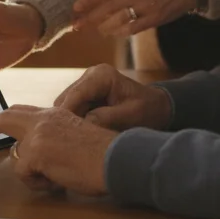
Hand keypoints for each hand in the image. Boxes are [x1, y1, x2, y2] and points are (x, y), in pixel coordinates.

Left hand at [0, 105, 115, 195]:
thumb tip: (33, 157)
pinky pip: (25, 175)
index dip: (4, 117)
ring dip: (33, 173)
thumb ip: (53, 140)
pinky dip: (40, 183)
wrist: (115, 158)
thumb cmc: (104, 155)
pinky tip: (58, 180)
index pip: (22, 111)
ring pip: (18, 158)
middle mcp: (44, 119)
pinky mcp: (35, 151)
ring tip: (59, 176)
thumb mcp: (75, 139)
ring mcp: (37, 134)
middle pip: (6, 119)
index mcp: (55, 115)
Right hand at [53, 64, 172, 130]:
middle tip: (70, 143)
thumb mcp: (130, 116)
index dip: (66, 116)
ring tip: (77, 141)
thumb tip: (82, 123)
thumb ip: (106, 118)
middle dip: (67, 121)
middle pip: (65, 100)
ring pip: (65, 106)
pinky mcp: (85, 94)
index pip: (75, 95)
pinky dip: (75, 123)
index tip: (62, 137)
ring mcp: (86, 84)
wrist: (157, 107)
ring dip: (70, 123)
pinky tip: (82, 136)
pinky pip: (72, 110)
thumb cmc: (148, 110)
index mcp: (101, 75)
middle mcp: (90, 75)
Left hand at [71, 0, 194, 37]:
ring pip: (118, 20)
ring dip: (104, 27)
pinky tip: (114, 33)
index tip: (74, 8)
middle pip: (107, 8)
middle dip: (90, 18)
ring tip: (97, 30)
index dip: (88, 0)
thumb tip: (103, 0)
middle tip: (76, 26)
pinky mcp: (155, 18)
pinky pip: (133, 28)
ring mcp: (146, 6)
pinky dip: (121, 32)